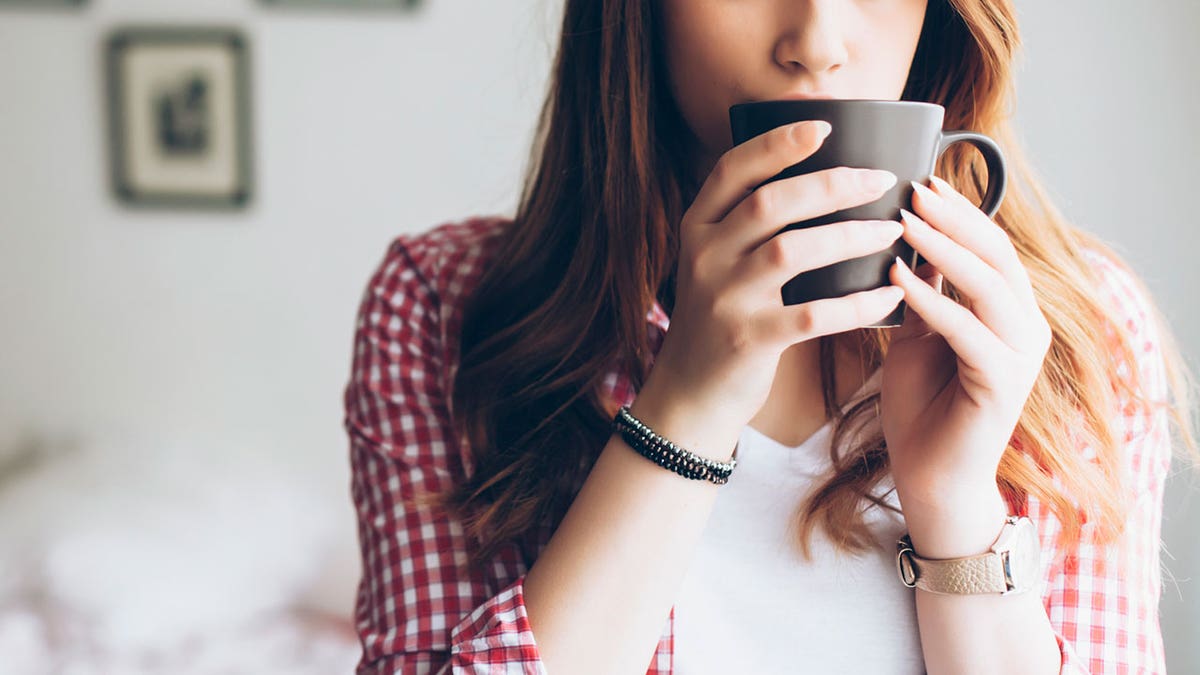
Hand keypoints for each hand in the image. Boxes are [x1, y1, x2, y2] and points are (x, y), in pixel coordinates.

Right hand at [635, 120, 908, 448]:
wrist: (690, 393)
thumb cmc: (719, 318)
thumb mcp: (715, 262)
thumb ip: (746, 223)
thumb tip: (822, 177)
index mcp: (697, 228)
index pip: (732, 169)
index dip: (777, 143)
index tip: (823, 125)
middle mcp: (704, 257)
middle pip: (770, 203)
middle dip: (831, 183)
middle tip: (879, 178)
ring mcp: (724, 299)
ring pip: (791, 252)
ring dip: (849, 236)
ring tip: (891, 231)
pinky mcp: (748, 340)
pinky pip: (811, 316)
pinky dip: (855, 304)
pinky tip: (888, 296)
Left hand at [881, 176, 1050, 544]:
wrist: (928, 478)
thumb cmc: (922, 408)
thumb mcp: (917, 338)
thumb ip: (922, 295)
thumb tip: (903, 242)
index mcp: (1008, 313)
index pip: (989, 248)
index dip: (958, 213)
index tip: (920, 180)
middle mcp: (1024, 328)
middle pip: (995, 256)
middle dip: (954, 219)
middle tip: (914, 187)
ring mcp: (1020, 355)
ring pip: (988, 287)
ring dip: (943, 250)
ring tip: (903, 221)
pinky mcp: (1004, 383)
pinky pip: (967, 331)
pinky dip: (934, 301)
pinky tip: (899, 277)